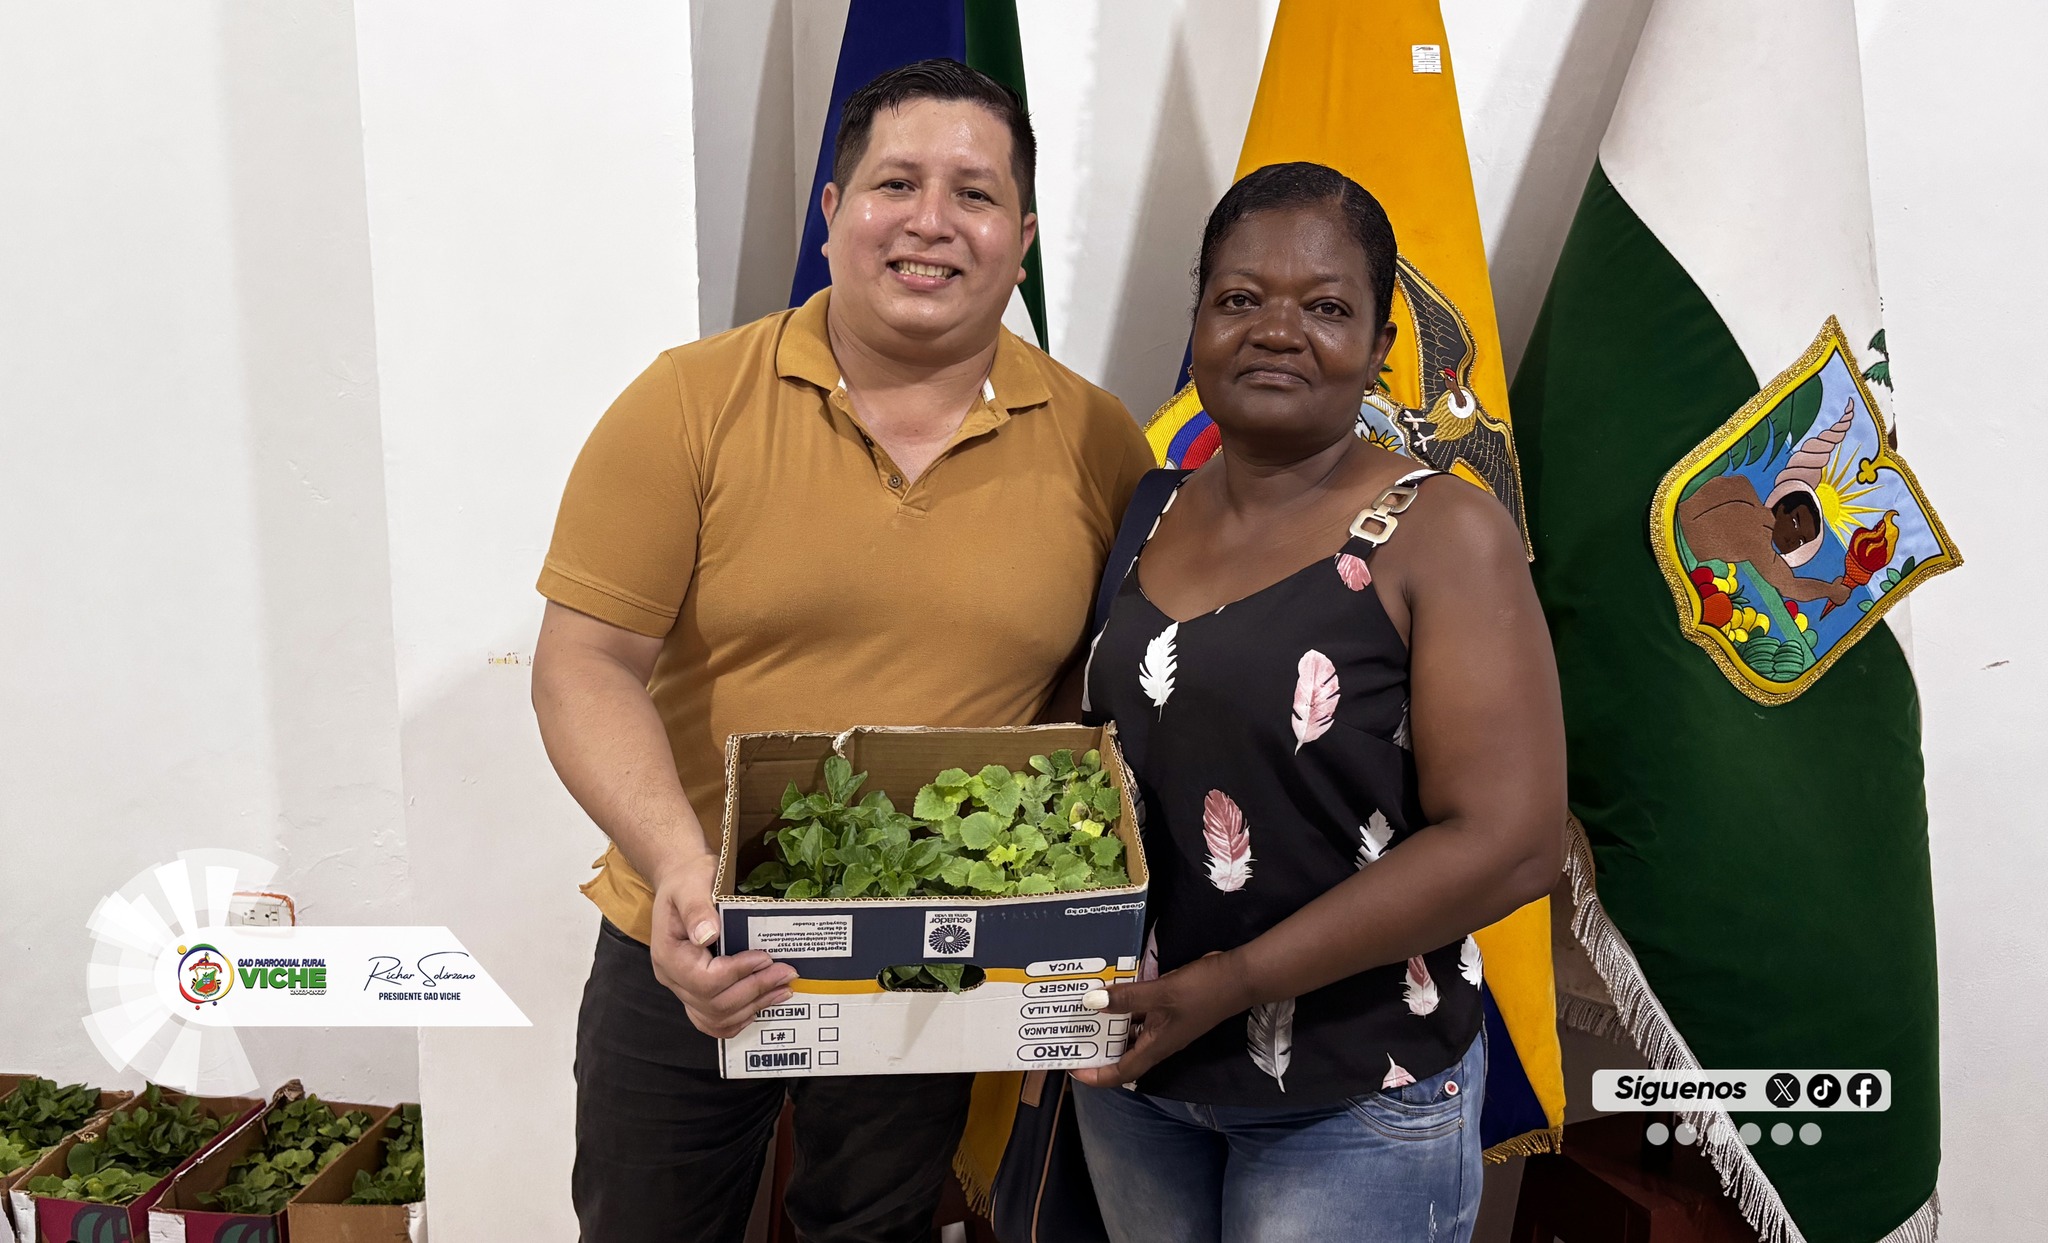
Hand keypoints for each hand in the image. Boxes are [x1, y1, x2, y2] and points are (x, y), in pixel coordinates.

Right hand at [648, 852, 796, 1037]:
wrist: (681, 881)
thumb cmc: (687, 880)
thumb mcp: (691, 885)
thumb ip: (697, 909)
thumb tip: (708, 935)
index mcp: (669, 954)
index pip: (705, 980)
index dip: (738, 973)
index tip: (765, 957)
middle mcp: (672, 978)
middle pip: (714, 1003)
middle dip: (755, 990)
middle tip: (787, 973)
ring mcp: (683, 989)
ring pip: (716, 1017)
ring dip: (753, 1006)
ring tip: (783, 989)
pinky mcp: (695, 993)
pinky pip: (713, 1020)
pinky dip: (739, 1018)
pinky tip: (762, 1004)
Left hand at [1070, 951, 1253, 1088]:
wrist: (1238, 978)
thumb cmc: (1202, 991)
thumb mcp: (1161, 993)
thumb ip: (1127, 998)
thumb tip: (1091, 1003)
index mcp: (1156, 1047)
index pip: (1120, 1073)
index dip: (1095, 1075)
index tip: (1072, 1068)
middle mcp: (1158, 1041)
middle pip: (1122, 1055)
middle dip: (1096, 1049)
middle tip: (1070, 1035)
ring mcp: (1165, 1026)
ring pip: (1131, 1033)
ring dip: (1109, 1026)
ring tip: (1084, 1011)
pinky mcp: (1170, 1010)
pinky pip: (1141, 1015)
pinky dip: (1125, 1007)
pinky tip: (1112, 992)